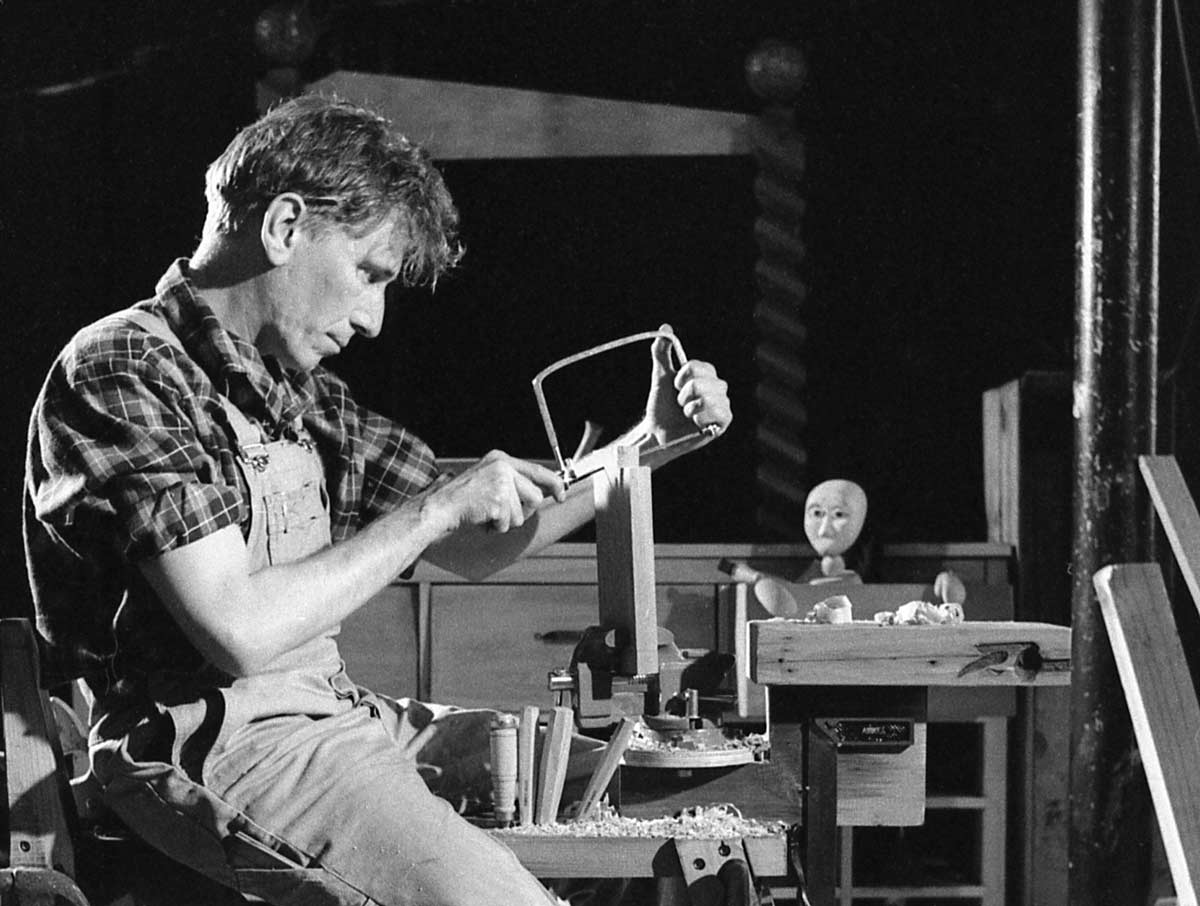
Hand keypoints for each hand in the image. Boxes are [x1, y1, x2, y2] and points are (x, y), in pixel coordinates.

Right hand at [423, 451, 565, 533]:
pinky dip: (497, 527)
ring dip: (507, 520)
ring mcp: (500, 482)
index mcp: (501, 459)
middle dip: (523, 511)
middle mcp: (502, 467)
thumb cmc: (464, 498)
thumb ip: (513, 481)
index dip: (554, 484)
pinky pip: (508, 522)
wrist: (442, 506)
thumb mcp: (490, 479)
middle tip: (503, 513)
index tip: (562, 494)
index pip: (538, 470)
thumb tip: (541, 491)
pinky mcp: (497, 500)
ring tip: (488, 513)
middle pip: (535, 496)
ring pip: (522, 513)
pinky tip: (483, 518)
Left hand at [641, 323, 731, 446]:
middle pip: (700, 384)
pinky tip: (696, 423)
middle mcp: (718, 387)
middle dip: (683, 396)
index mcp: (706, 374)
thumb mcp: (661, 376)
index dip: (681, 378)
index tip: (675, 386)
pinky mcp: (724, 421)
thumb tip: (665, 327)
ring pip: (706, 399)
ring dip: (689, 409)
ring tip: (687, 414)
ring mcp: (723, 403)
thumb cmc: (661, 405)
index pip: (697, 367)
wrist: (659, 432)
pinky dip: (700, 419)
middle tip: (681, 403)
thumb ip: (662, 352)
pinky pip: (716, 413)